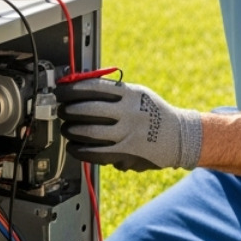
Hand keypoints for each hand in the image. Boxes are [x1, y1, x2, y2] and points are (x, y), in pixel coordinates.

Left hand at [55, 78, 202, 171]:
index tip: (60, 91)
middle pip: (88, 109)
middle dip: (68, 110)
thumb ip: (112, 90)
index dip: (71, 89)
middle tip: (61, 110)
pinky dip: (80, 150)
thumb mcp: (137, 93)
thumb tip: (78, 86)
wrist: (180, 136)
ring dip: (71, 130)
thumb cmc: (153, 112)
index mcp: (130, 93)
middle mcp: (129, 112)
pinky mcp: (127, 153)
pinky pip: (96, 153)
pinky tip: (73, 147)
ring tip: (66, 128)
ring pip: (89, 132)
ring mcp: (128, 134)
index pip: (94, 87)